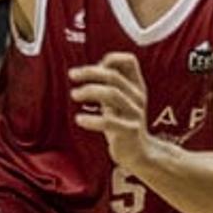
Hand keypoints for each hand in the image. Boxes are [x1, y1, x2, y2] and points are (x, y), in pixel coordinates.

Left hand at [69, 52, 150, 168]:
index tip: (95, 66)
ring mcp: (134, 114)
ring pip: (112, 94)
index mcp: (137, 87)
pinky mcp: (129, 131)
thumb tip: (94, 67)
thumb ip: (111, 85)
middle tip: (72, 75)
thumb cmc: (124, 124)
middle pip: (113, 76)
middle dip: (90, 72)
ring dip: (89, 91)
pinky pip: (108, 122)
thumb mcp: (120, 100)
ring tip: (74, 94)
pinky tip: (79, 119)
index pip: (129, 61)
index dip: (111, 59)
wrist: (139, 153)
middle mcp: (138, 97)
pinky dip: (91, 119)